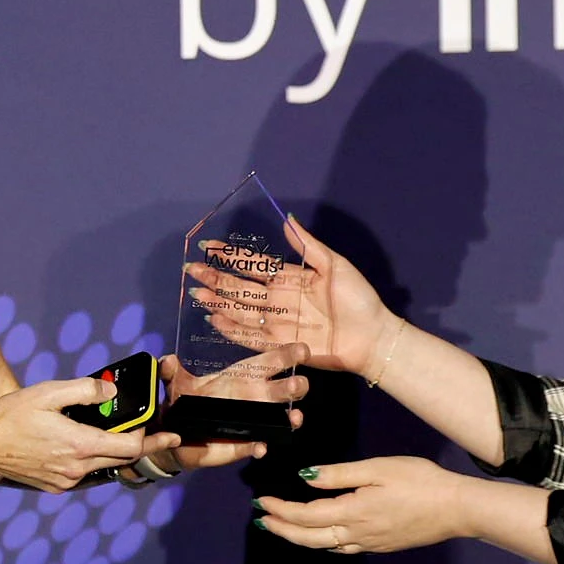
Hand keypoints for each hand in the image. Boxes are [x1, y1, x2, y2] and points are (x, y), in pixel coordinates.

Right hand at [0, 376, 176, 490]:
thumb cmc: (12, 416)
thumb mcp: (49, 392)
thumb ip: (84, 390)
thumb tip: (111, 392)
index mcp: (79, 445)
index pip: (130, 447)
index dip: (151, 438)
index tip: (167, 432)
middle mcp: (77, 469)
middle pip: (123, 460)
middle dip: (144, 447)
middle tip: (163, 436)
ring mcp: (66, 481)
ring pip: (104, 467)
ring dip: (116, 453)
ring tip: (124, 435)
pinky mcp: (56, 486)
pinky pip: (85, 474)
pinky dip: (94, 460)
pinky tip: (89, 445)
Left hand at [158, 351, 307, 471]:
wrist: (174, 435)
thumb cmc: (183, 402)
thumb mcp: (175, 384)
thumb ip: (170, 371)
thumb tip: (166, 361)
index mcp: (241, 376)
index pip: (269, 362)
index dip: (286, 354)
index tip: (302, 350)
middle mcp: (253, 397)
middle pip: (283, 389)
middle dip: (295, 386)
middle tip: (297, 385)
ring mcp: (252, 422)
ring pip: (280, 418)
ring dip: (291, 417)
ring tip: (294, 418)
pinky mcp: (243, 444)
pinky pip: (257, 446)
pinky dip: (260, 447)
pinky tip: (260, 447)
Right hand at [188, 216, 399, 377]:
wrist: (371, 336)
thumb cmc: (358, 299)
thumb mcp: (334, 265)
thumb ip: (308, 246)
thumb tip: (288, 219)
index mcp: (290, 278)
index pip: (254, 264)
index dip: (232, 255)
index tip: (209, 246)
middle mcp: (279, 300)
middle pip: (240, 287)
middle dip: (215, 277)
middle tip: (192, 269)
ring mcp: (277, 322)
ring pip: (240, 310)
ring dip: (217, 302)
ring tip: (196, 292)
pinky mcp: (280, 343)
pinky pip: (250, 336)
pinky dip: (231, 329)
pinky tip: (214, 320)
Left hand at [252, 457, 470, 554]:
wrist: (456, 508)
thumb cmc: (420, 481)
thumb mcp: (377, 469)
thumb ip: (339, 474)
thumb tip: (306, 478)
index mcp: (353, 512)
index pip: (306, 515)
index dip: (281, 510)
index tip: (262, 502)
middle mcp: (357, 534)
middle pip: (309, 537)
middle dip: (282, 529)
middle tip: (261, 521)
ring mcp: (370, 544)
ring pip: (325, 546)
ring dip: (300, 538)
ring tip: (283, 528)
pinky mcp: (381, 546)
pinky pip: (344, 548)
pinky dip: (324, 543)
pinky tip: (322, 537)